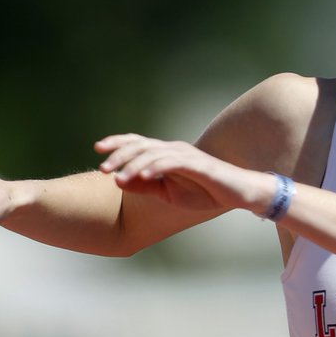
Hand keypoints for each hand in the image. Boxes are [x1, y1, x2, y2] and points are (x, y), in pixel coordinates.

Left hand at [95, 133, 260, 212]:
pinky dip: (156, 168)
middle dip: (119, 154)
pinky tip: (142, 176)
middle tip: (103, 168)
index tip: (98, 149)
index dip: (118, 142)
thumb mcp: (169, 193)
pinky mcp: (198, 165)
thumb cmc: (205, 192)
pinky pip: (172, 163)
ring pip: (154, 153)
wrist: (238, 193)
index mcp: (167, 154)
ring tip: (118, 177)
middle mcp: (175, 149)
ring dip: (133, 164)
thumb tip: (119, 182)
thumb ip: (145, 186)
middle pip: (142, 145)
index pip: (139, 143)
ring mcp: (187, 155)